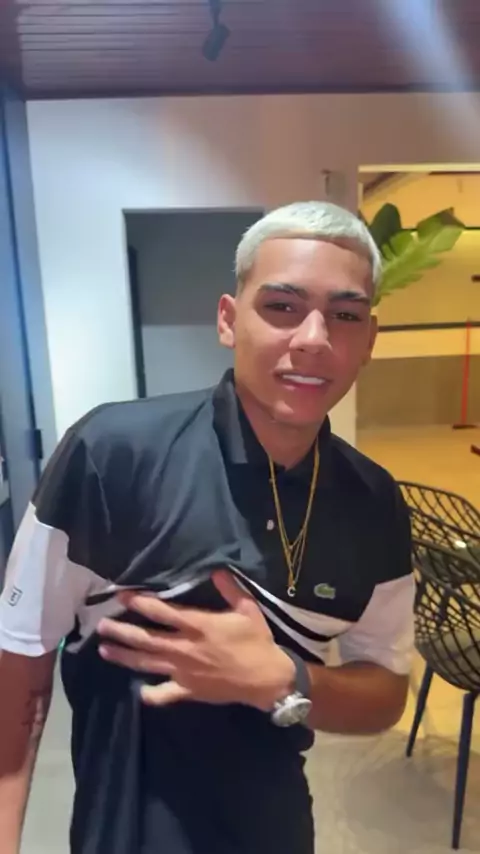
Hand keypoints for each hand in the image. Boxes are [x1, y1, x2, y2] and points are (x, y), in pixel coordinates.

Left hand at [97, 571, 294, 708]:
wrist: (268, 680)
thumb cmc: (257, 641)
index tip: (122, 596)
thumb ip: (229, 588)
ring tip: (104, 651)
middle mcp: (185, 648)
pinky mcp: (188, 691)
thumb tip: (215, 568)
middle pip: (146, 638)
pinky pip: (164, 694)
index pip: (162, 612)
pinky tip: (139, 690)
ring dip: (124, 656)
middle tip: (101, 625)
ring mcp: (184, 672)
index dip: (140, 603)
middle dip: (121, 631)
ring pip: (147, 663)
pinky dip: (150, 693)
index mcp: (199, 626)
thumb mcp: (247, 609)